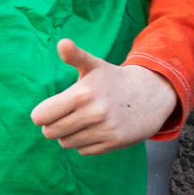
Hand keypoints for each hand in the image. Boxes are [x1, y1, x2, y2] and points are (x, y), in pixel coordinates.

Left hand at [32, 39, 176, 153]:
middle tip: (66, 115)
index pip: (41, 116)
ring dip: (69, 134)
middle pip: (50, 132)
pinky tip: (96, 130)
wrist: (152, 94)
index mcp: (83, 94)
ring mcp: (106, 130)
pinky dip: (85, 143)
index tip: (51, 108)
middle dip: (53, 125)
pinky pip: (84, 151)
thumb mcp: (95, 66)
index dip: (42, 114)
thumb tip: (62, 43)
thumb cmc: (114, 80)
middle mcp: (94, 113)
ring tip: (81, 121)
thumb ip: (75, 56)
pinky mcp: (116, 143)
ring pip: (66, 143)